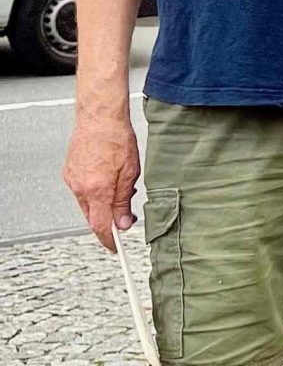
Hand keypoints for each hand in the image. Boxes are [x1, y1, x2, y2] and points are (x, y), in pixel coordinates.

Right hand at [64, 112, 140, 252]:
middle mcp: (80, 187)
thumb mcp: (130, 174)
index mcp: (96, 190)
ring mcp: (72, 179)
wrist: (99, 118)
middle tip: (126, 214)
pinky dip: (95, 191)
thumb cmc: (117, 140)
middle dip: (109, 220)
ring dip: (103, 204)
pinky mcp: (69, 172)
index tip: (115, 247)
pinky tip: (107, 178)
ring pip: (87, 204)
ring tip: (120, 186)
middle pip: (92, 216)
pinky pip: (82, 190)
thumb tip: (122, 224)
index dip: (108, 240)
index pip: (99, 226)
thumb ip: (123, 201)